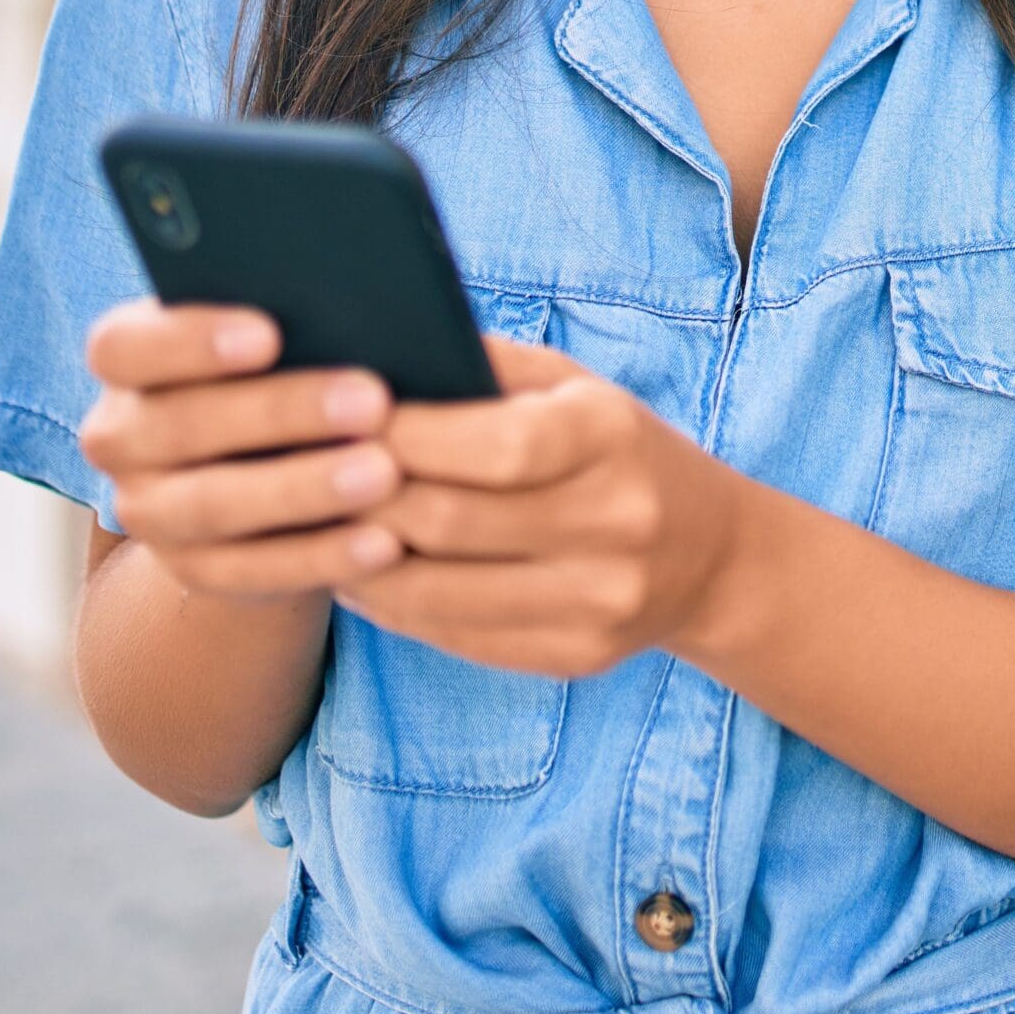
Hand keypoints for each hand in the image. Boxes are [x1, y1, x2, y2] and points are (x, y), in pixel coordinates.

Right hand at [78, 296, 407, 602]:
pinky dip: (322, 556)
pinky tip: (382, 541)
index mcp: (125, 358)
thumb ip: (289, 312)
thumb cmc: (279, 360)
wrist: (262, 459)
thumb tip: (356, 299)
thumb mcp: (274, 329)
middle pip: (182, 425)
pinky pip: (253, 570)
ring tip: (384, 472)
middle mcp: (119, 436)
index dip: (190, 341)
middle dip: (281, 412)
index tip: (270, 334)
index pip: (125, 347)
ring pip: (215, 505)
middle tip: (372, 399)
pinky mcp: (193, 569)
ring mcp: (147, 510)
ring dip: (304, 489)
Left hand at [336, 333, 745, 678]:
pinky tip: (362, 572)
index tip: (340, 418)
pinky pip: (457, 636)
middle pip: (453, 522)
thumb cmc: (614, 447)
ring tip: (316, 528)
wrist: (712, 554)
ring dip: (360, 561)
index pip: (498, 445)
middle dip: (364, 498)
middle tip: (302, 476)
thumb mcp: (571, 385)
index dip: (407, 435)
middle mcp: (617, 522)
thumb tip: (371, 357)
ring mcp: (600, 600)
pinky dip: (395, 605)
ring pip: (439, 592)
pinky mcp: (577, 656)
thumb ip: (482, 367)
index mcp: (612, 436)